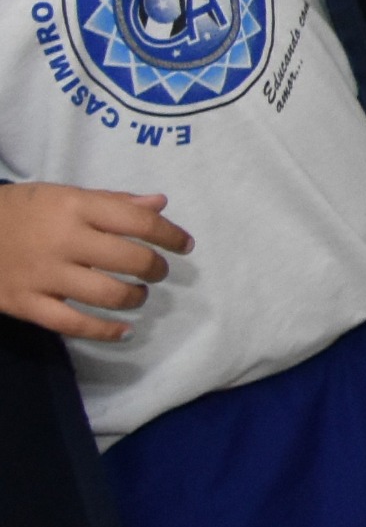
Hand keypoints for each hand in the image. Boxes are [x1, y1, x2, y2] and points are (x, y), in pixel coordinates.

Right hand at [0, 183, 189, 341]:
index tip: (185, 245)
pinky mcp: (26, 304)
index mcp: (75, 207)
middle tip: (158, 271)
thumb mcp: (63, 195)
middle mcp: (64, 240)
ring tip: (138, 295)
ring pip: (108, 294)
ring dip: (134, 298)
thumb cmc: (19, 211)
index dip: (170, 234)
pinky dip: (106, 332)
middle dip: (155, 268)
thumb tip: (160, 204)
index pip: (138, 221)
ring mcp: (44, 275)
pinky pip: (73, 324)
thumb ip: (112, 201)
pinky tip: (124, 332)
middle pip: (130, 260)